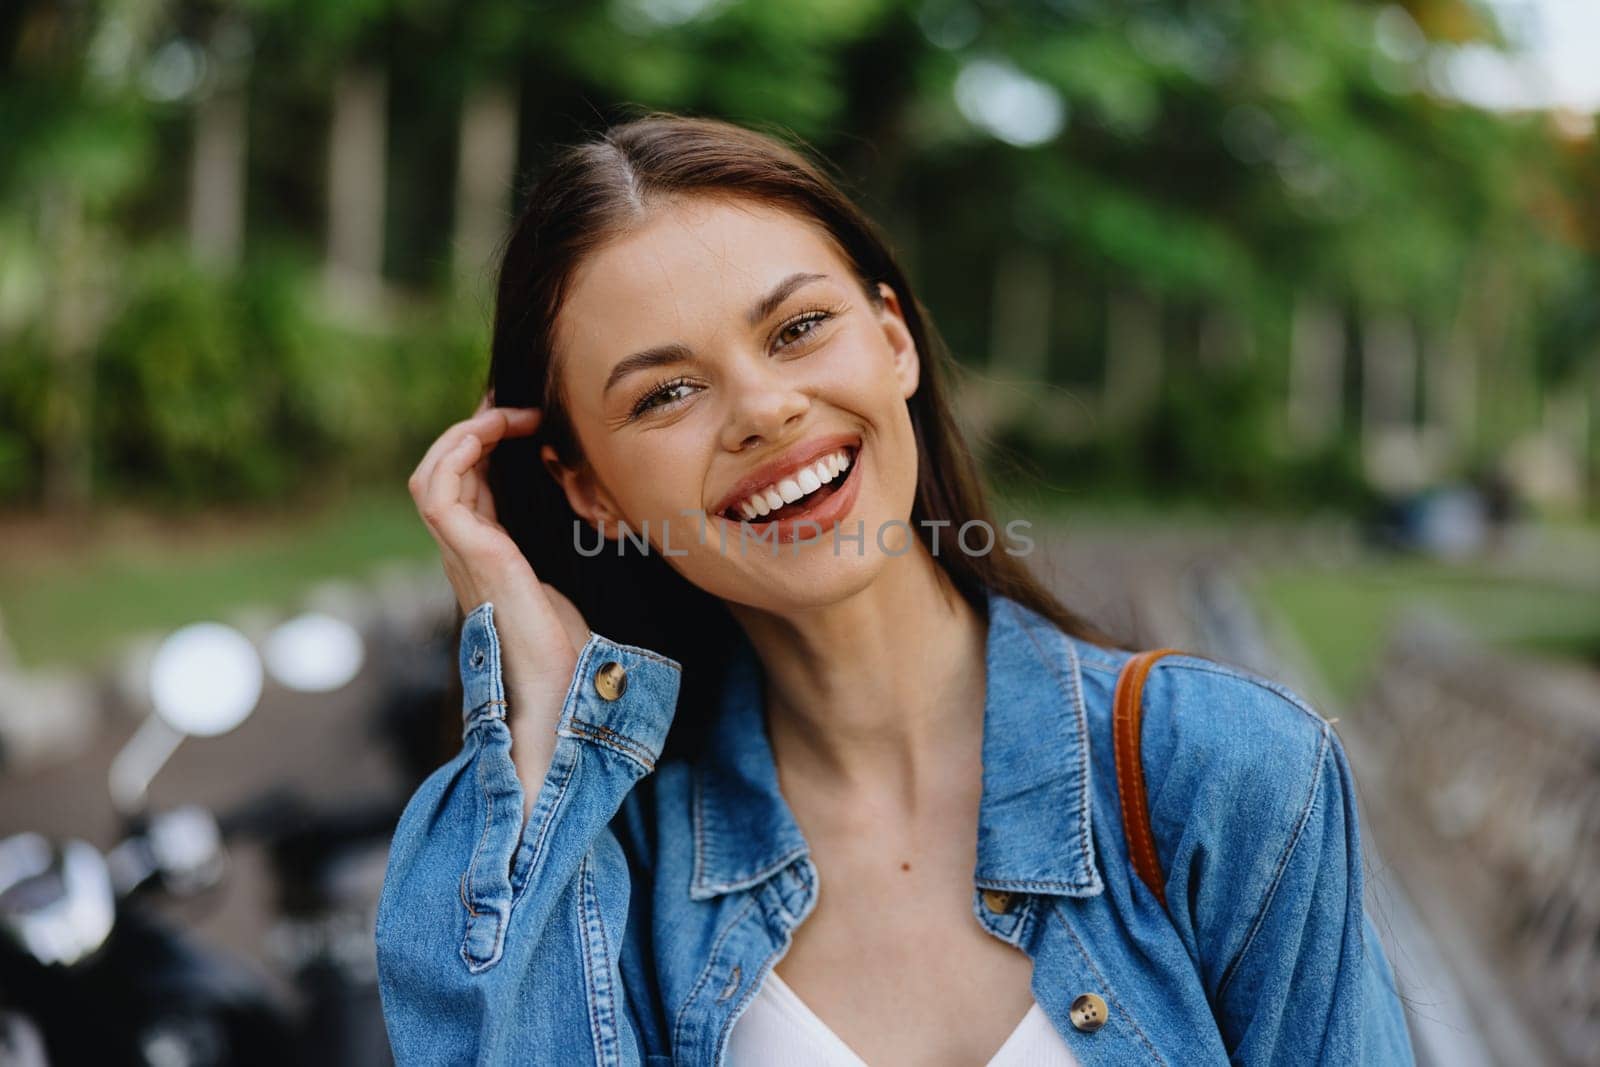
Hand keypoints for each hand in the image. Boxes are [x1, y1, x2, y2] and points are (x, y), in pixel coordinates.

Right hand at [408, 393, 590, 808]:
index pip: (471, 491)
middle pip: (447, 476)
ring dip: (466, 434)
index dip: (487, 450)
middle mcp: (465, 555)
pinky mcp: (472, 555)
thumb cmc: (566, 657)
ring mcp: (462, 555)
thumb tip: (595, 529)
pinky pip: (437, 490)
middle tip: (517, 408)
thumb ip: (560, 563)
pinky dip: (458, 451)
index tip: (525, 423)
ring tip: (508, 415)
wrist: (557, 700)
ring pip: (433, 475)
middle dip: (475, 432)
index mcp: (486, 561)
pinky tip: (495, 433)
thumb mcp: (567, 590)